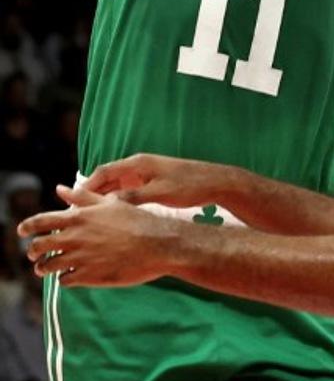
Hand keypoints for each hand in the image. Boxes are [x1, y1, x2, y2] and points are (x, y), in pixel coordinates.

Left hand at [18, 185, 171, 286]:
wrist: (157, 244)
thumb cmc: (136, 221)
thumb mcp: (109, 204)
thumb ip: (82, 197)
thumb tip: (60, 189)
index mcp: (79, 216)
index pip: (41, 221)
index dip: (27, 226)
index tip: (21, 230)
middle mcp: (75, 237)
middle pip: (39, 245)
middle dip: (33, 250)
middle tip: (34, 252)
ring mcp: (80, 258)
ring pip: (48, 266)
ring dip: (44, 267)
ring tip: (46, 267)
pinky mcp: (88, 276)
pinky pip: (64, 280)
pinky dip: (63, 278)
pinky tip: (70, 275)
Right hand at [82, 152, 226, 208]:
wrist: (213, 182)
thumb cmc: (188, 186)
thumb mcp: (159, 193)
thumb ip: (134, 197)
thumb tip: (109, 204)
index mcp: (139, 164)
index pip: (104, 172)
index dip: (87, 186)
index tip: (72, 201)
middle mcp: (139, 166)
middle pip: (107, 179)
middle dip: (91, 194)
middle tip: (75, 212)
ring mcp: (145, 174)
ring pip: (116, 186)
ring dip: (102, 198)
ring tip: (87, 216)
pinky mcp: (151, 183)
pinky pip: (126, 191)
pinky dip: (116, 201)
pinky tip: (109, 216)